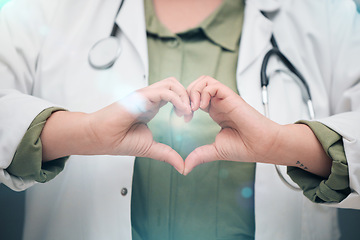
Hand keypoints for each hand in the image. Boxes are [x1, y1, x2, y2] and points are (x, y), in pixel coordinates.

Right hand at [41, 78, 191, 173]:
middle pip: (175, 84)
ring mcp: (145, 95)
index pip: (174, 94)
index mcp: (152, 106)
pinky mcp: (140, 96)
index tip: (188, 119)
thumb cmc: (119, 140)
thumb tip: (183, 167)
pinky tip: (180, 112)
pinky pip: (164, 91)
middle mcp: (150, 98)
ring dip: (184, 96)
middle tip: (190, 114)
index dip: (185, 103)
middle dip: (188, 96)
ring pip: (172, 83)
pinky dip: (177, 99)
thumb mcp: (151, 148)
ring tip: (186, 113)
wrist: (100, 138)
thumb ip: (168, 154)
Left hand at [184, 76, 281, 174]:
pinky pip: (213, 85)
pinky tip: (202, 107)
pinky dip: (203, 92)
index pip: (195, 97)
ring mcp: (224, 99)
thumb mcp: (215, 151)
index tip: (184, 118)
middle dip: (186, 95)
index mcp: (215, 111)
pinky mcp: (231, 97)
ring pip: (204, 81)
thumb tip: (185, 168)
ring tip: (193, 107)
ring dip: (193, 91)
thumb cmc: (245, 147)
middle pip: (197, 85)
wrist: (262, 146)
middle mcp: (218, 103)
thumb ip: (199, 156)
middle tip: (185, 111)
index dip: (185, 104)